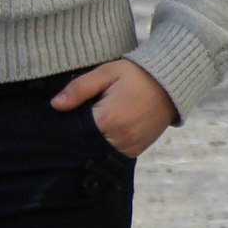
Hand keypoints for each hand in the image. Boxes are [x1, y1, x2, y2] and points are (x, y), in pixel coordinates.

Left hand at [51, 59, 175, 157]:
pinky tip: (104, 132)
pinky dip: (106, 146)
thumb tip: (55, 105)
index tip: (64, 117)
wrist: (172, 83)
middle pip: (85, 146)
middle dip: (78, 136)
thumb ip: (79, 88)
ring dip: (92, 143)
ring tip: (91, 127)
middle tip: (76, 121)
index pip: (74, 133)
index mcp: (108, 119)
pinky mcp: (138, 149)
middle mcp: (120, 138)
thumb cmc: (137, 75)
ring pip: (99, 153)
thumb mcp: (106, 73)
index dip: (65, 126)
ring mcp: (130, 146)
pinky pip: (114, 154)